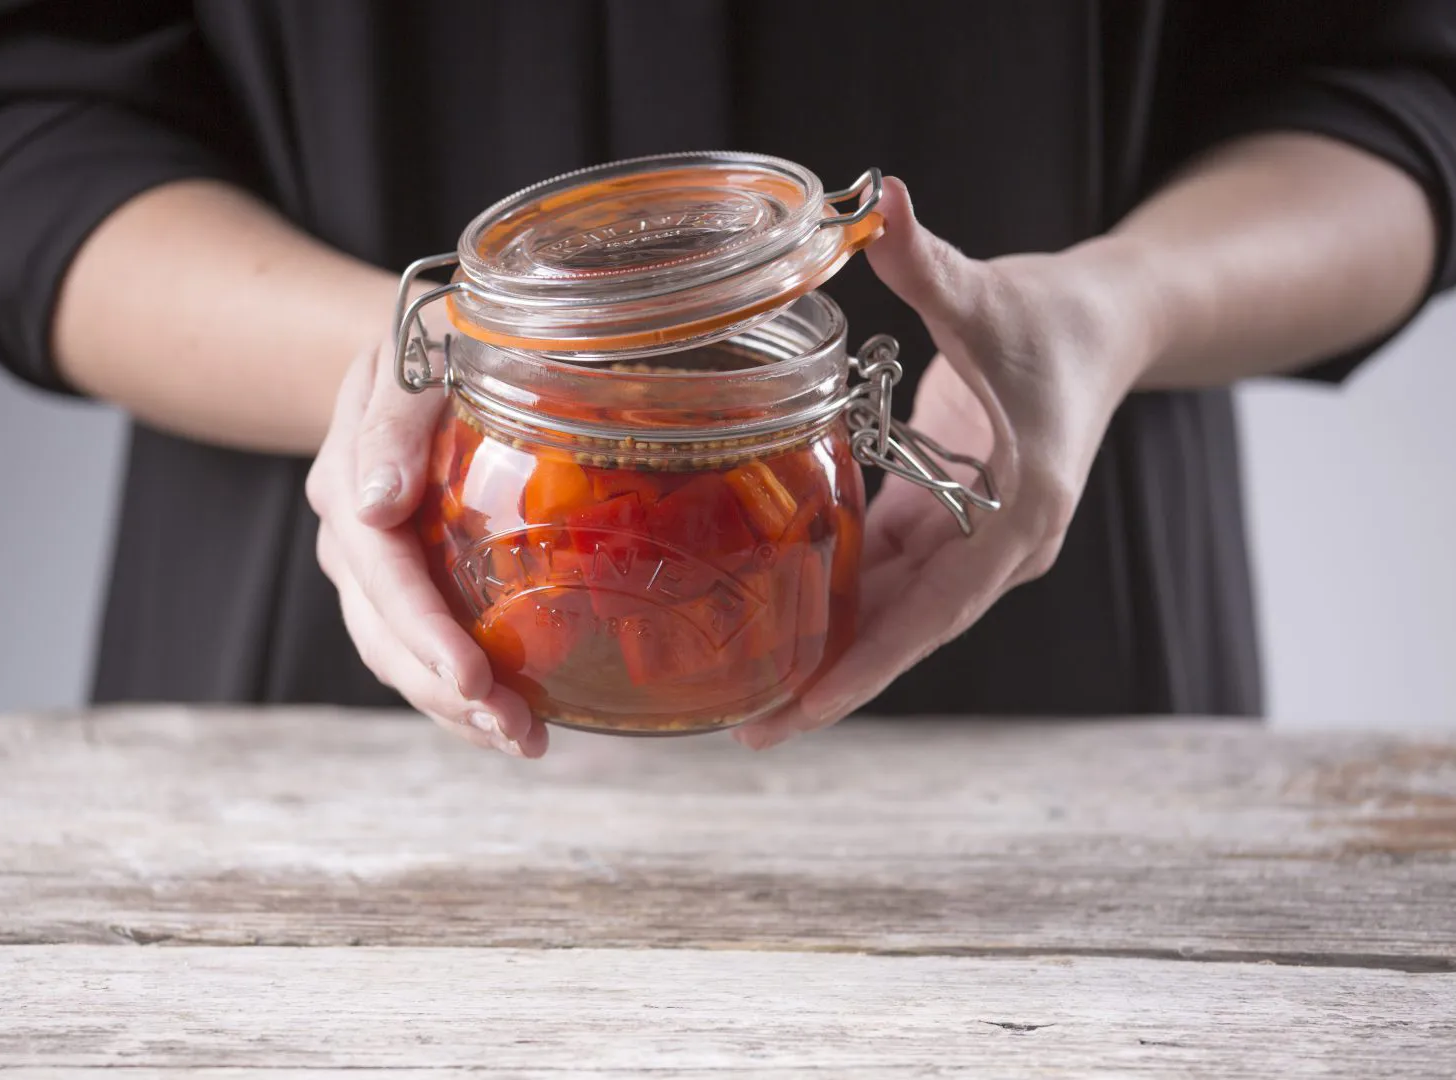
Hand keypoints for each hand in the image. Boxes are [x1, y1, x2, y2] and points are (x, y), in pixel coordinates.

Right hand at [306, 344, 548, 756]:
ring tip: (522, 740)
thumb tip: (376, 504)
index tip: (473, 679)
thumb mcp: (415, 353)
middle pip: (384, 634)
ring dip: (455, 708)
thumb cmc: (434, 343)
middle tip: (515, 733)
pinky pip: (421, 648)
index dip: (423, 633)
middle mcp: (353, 536)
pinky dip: (460, 691)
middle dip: (447, 693)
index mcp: (349, 482)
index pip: (380, 574)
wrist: (421, 346)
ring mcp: (373, 566)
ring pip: (397, 656)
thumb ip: (394, 419)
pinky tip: (508, 720)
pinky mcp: (406, 581)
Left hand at [734, 176, 1156, 748]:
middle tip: (748, 723)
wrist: (1107, 321)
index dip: (869, 663)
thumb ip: (929, 263)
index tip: (806, 707)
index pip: (936, 612)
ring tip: (747, 682)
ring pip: (893, 607)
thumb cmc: (1056, 317)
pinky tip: (774, 606)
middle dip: (832, 678)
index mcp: (1018, 511)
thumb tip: (883, 198)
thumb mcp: (989, 293)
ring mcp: (975, 539)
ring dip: (828, 642)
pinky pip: (886, 568)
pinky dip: (836, 589)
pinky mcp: (950, 518)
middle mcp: (999, 545)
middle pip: (906, 630)